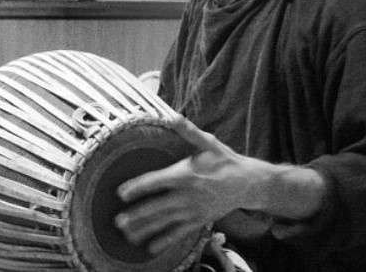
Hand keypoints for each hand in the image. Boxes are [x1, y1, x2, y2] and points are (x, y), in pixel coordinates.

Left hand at [114, 115, 251, 254]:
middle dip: (136, 215)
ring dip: (145, 229)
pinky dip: (164, 241)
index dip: (138, 187)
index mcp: (186, 174)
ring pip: (164, 222)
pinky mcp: (199, 221)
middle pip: (156, 207)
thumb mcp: (209, 143)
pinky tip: (150, 247)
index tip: (121, 193)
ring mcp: (193, 211)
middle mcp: (187, 195)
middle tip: (117, 221)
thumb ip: (189, 132)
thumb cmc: (225, 160)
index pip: (156, 181)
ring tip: (127, 235)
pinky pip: (179, 233)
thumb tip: (174, 117)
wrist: (247, 183)